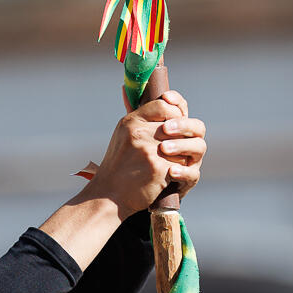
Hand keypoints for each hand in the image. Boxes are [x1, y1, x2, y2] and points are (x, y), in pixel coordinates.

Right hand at [76, 89, 206, 217]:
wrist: (109, 196)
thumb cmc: (119, 165)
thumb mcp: (123, 134)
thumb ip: (142, 118)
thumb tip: (155, 96)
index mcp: (131, 121)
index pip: (164, 104)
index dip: (175, 113)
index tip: (172, 126)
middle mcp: (140, 133)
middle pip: (177, 124)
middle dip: (181, 136)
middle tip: (174, 147)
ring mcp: (150, 150)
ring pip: (183, 145)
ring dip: (180, 155)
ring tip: (169, 162)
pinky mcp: (159, 169)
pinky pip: (183, 164)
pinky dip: (179, 171)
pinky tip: (168, 176)